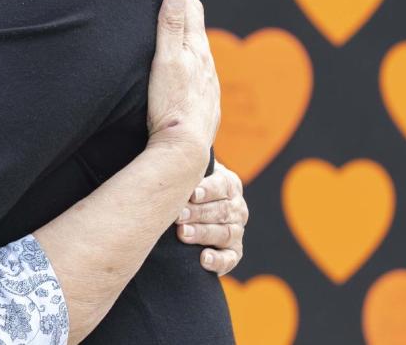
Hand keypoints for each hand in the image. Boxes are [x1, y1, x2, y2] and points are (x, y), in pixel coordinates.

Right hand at [146, 0, 219, 153]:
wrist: (184, 150)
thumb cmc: (172, 106)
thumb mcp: (167, 61)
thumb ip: (172, 26)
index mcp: (196, 49)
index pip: (190, 6)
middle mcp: (206, 63)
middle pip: (196, 24)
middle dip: (184, 2)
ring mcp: (206, 83)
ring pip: (197, 48)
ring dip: (187, 30)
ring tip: (174, 19)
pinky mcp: (202, 101)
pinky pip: (197, 69)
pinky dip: (188, 55)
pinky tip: (182, 64)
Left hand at [177, 160, 246, 274]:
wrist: (185, 208)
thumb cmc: (182, 185)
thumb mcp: (187, 171)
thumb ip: (183, 162)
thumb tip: (168, 143)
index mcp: (229, 184)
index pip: (222, 186)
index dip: (208, 190)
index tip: (191, 193)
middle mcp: (237, 207)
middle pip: (222, 211)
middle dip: (198, 213)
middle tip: (177, 215)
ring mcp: (236, 230)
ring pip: (224, 233)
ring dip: (203, 234)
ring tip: (182, 234)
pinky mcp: (233, 252)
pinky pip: (230, 258)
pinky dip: (218, 261)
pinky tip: (203, 259)